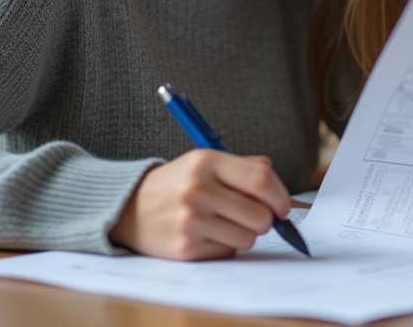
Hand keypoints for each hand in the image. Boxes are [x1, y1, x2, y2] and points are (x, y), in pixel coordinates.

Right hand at [109, 149, 289, 259]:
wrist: (129, 208)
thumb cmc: (176, 185)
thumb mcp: (204, 163)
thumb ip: (244, 168)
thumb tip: (278, 190)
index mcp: (206, 161)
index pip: (261, 179)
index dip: (280, 196)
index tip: (282, 206)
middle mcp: (198, 189)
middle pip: (260, 215)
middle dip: (264, 220)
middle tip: (251, 217)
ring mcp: (191, 220)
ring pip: (248, 238)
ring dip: (244, 234)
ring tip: (223, 223)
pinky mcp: (186, 247)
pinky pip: (228, 252)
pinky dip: (224, 246)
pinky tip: (206, 234)